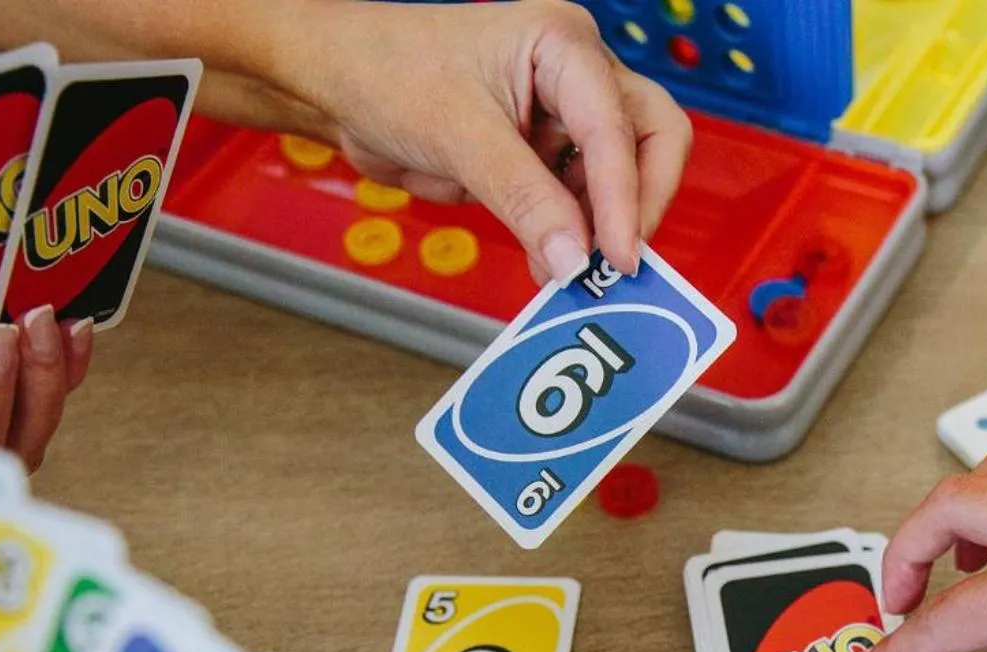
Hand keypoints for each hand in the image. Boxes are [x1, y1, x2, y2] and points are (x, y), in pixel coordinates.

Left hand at [282, 0, 690, 281]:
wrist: (335, 84)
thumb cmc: (385, 70)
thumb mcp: (458, 135)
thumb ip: (524, 198)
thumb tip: (575, 257)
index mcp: (563, 44)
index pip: (619, 126)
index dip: (625, 196)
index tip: (619, 256)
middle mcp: (576, 75)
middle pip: (652, 139)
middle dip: (638, 203)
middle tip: (618, 262)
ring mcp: (564, 115)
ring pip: (621, 177)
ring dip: (602, 228)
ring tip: (572, 272)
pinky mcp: (545, 154)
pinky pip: (580, 202)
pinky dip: (573, 236)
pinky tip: (551, 261)